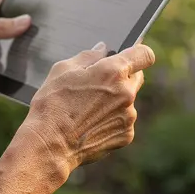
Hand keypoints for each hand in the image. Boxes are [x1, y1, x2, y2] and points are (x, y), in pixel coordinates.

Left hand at [0, 0, 32, 101]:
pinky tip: (26, 66)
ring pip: (8, 47)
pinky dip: (12, 67)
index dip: (18, 0)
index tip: (39, 0)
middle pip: (9, 26)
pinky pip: (4, 67)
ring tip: (39, 47)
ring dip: (17, 50)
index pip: (2, 2)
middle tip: (44, 28)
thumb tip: (26, 20)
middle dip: (23, 27)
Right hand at [18, 43, 155, 173]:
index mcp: (113, 72)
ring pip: (128, 100)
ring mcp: (129, 116)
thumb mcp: (63, 70)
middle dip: (122, 76)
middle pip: (137, 76)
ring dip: (116, 100)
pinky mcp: (126, 135)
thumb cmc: (52, 104)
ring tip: (89, 109)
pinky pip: (124, 121)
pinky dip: (112, 120)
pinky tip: (91, 124)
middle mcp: (126, 93)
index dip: (138, 52)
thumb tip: (102, 50)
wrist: (50, 143)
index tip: (131, 55)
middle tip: (99, 84)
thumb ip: (88, 56)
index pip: (144, 54)